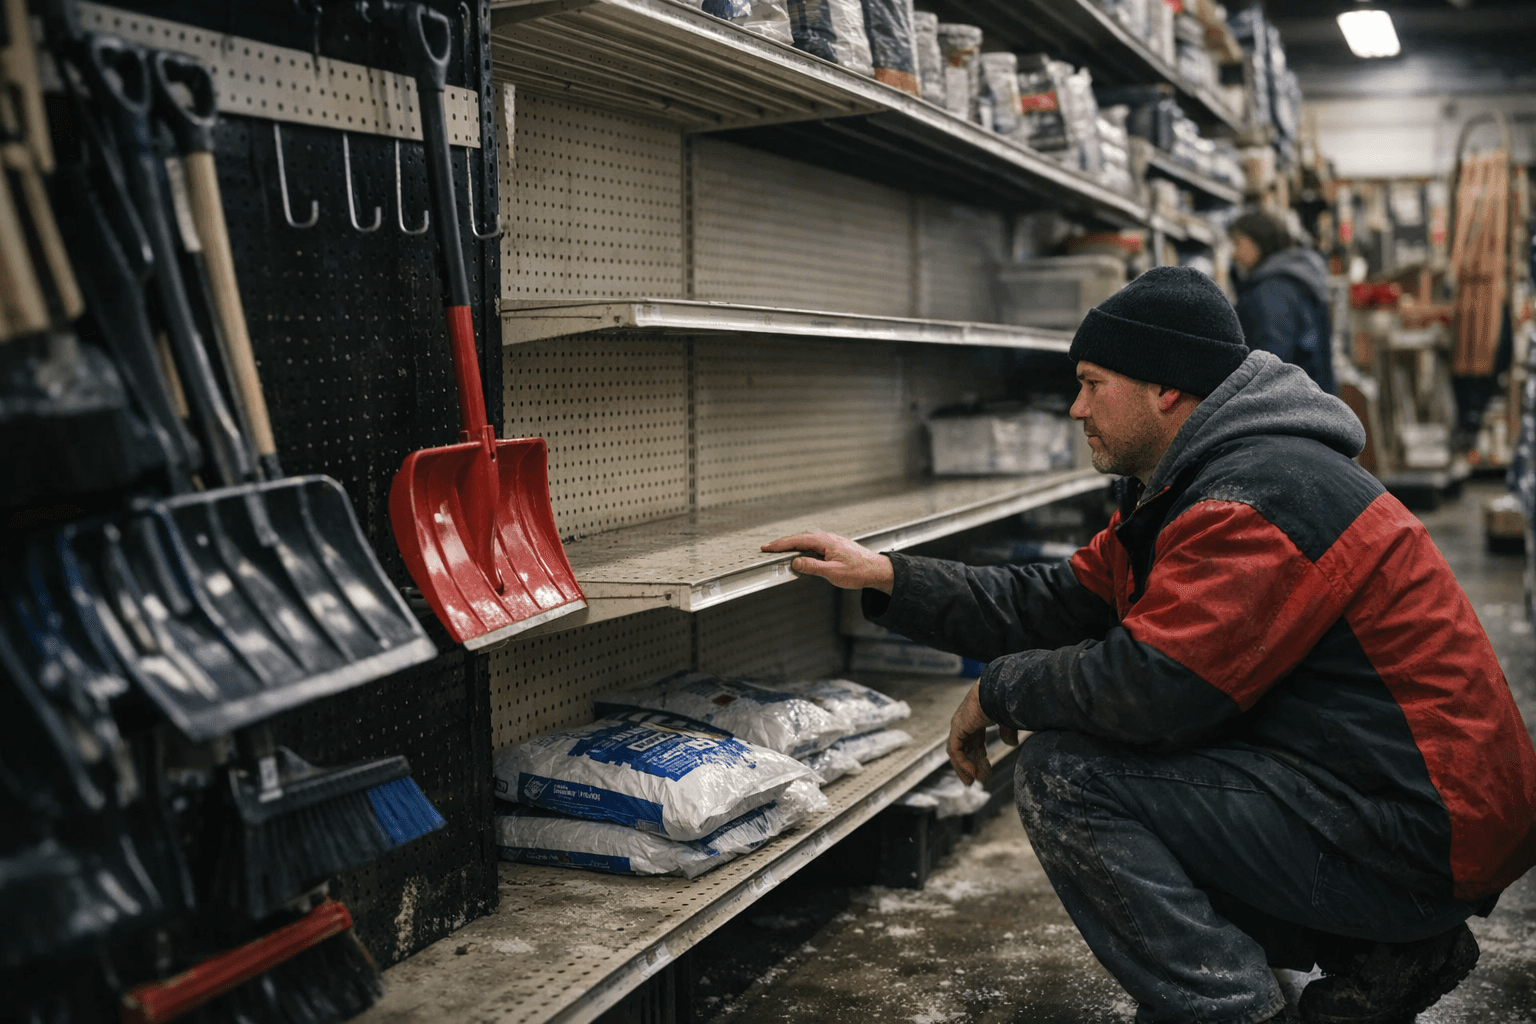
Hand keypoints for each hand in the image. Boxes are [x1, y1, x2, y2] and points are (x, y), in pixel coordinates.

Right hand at [761, 530, 894, 593]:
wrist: (877, 569)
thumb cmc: (858, 571)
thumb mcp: (832, 573)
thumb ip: (812, 567)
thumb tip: (796, 562)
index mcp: (824, 541)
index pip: (796, 541)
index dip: (779, 545)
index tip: (766, 548)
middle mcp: (826, 537)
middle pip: (799, 538)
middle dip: (782, 544)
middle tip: (767, 549)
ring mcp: (830, 540)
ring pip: (806, 541)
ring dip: (792, 545)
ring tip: (780, 551)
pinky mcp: (834, 546)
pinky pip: (813, 544)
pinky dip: (802, 547)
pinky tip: (800, 553)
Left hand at [947, 683, 1018, 784]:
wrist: (998, 691)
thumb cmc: (1003, 699)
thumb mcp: (1007, 720)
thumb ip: (1007, 731)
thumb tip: (1011, 743)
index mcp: (976, 719)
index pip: (973, 743)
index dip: (979, 759)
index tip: (985, 773)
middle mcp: (965, 723)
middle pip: (966, 750)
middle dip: (972, 767)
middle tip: (978, 781)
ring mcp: (959, 725)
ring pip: (958, 753)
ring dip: (966, 768)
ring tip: (975, 782)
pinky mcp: (957, 728)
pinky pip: (956, 751)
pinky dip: (963, 763)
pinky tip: (973, 773)